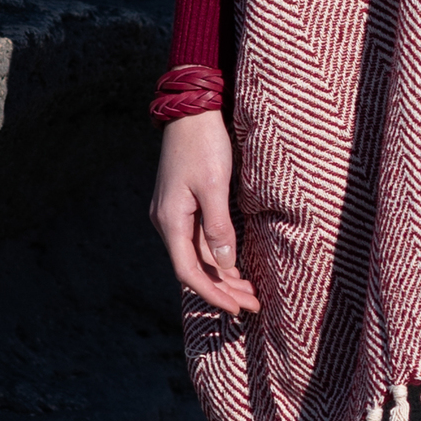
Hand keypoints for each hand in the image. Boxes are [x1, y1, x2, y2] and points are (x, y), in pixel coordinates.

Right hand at [151, 109, 260, 314]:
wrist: (191, 111)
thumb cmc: (204, 144)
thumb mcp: (215, 186)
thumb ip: (218, 227)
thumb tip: (224, 265)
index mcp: (170, 220)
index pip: (189, 272)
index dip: (213, 294)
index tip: (237, 309)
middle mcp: (166, 221)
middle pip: (194, 267)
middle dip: (223, 289)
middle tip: (253, 305)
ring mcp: (173, 213)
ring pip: (197, 255)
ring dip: (222, 274)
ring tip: (250, 291)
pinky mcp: (183, 204)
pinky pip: (199, 239)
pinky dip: (217, 255)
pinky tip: (235, 265)